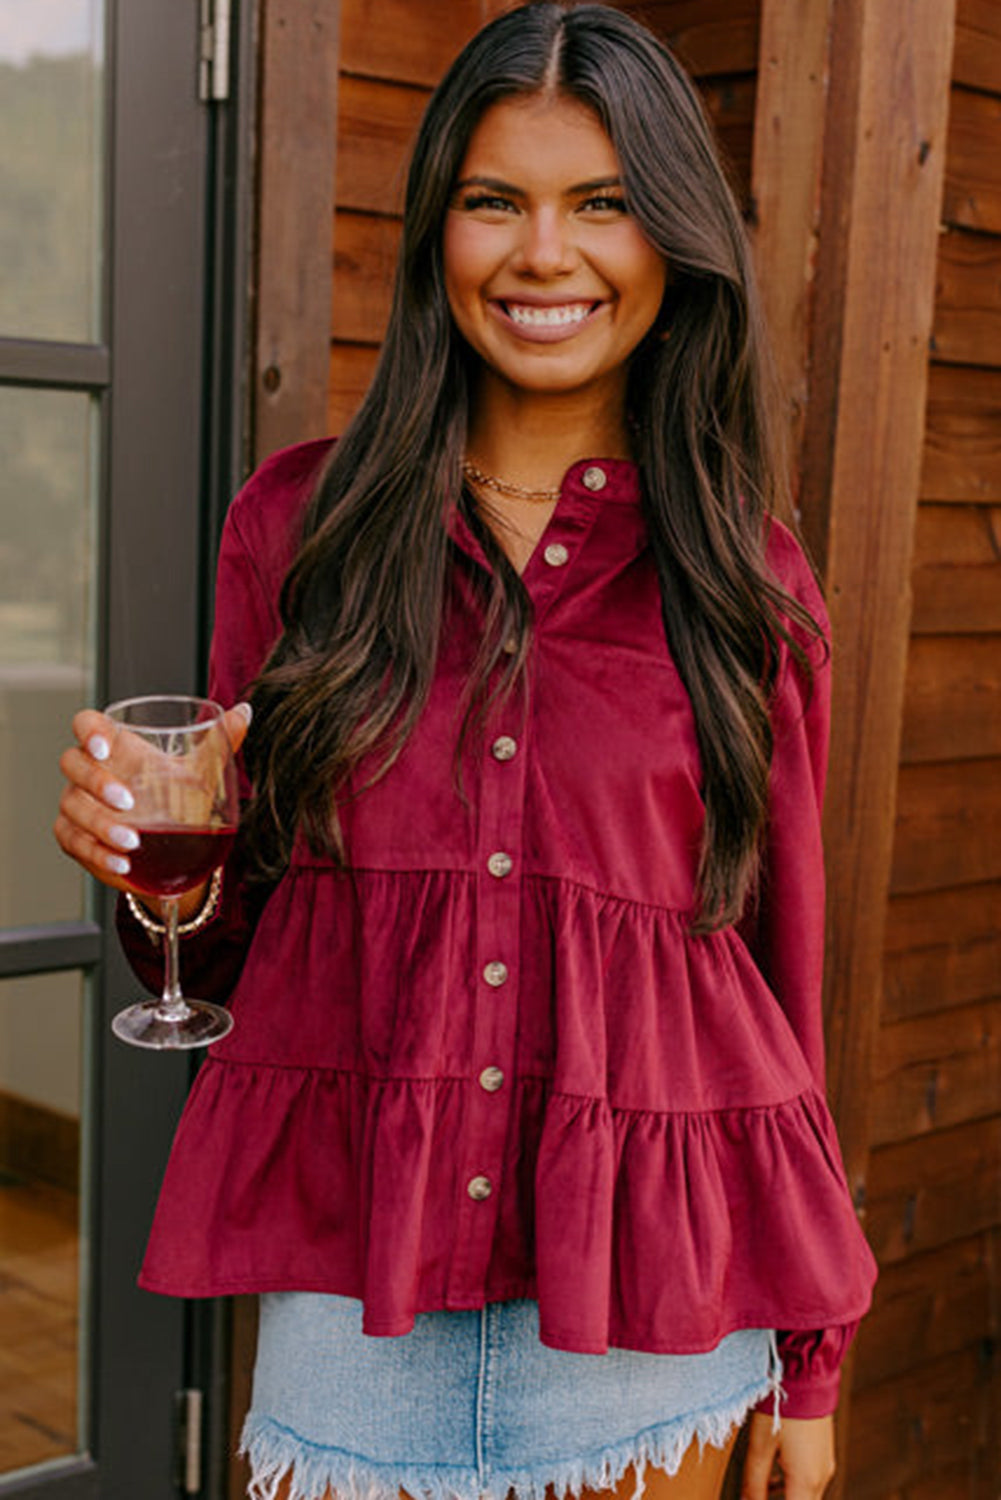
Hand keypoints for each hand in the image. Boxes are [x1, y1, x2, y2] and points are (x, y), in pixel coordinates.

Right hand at [54, 702, 251, 898]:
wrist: (176, 846)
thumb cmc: (180, 798)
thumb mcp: (201, 771)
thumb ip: (221, 741)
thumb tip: (245, 713)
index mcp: (117, 747)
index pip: (87, 723)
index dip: (88, 730)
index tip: (103, 746)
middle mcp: (91, 771)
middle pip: (73, 763)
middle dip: (96, 782)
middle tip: (129, 801)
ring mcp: (78, 803)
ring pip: (72, 806)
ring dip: (100, 825)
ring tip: (132, 841)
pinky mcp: (75, 836)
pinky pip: (74, 842)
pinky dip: (97, 853)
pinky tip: (121, 862)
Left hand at [741, 1412, 835, 1499]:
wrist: (805, 1375)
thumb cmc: (781, 1408)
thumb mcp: (760, 1446)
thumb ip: (753, 1482)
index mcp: (806, 1482)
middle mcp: (821, 1477)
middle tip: (759, 1496)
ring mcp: (824, 1464)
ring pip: (806, 1496)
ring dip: (787, 1498)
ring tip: (761, 1492)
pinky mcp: (822, 1453)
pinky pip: (809, 1481)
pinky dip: (792, 1487)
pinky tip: (773, 1478)